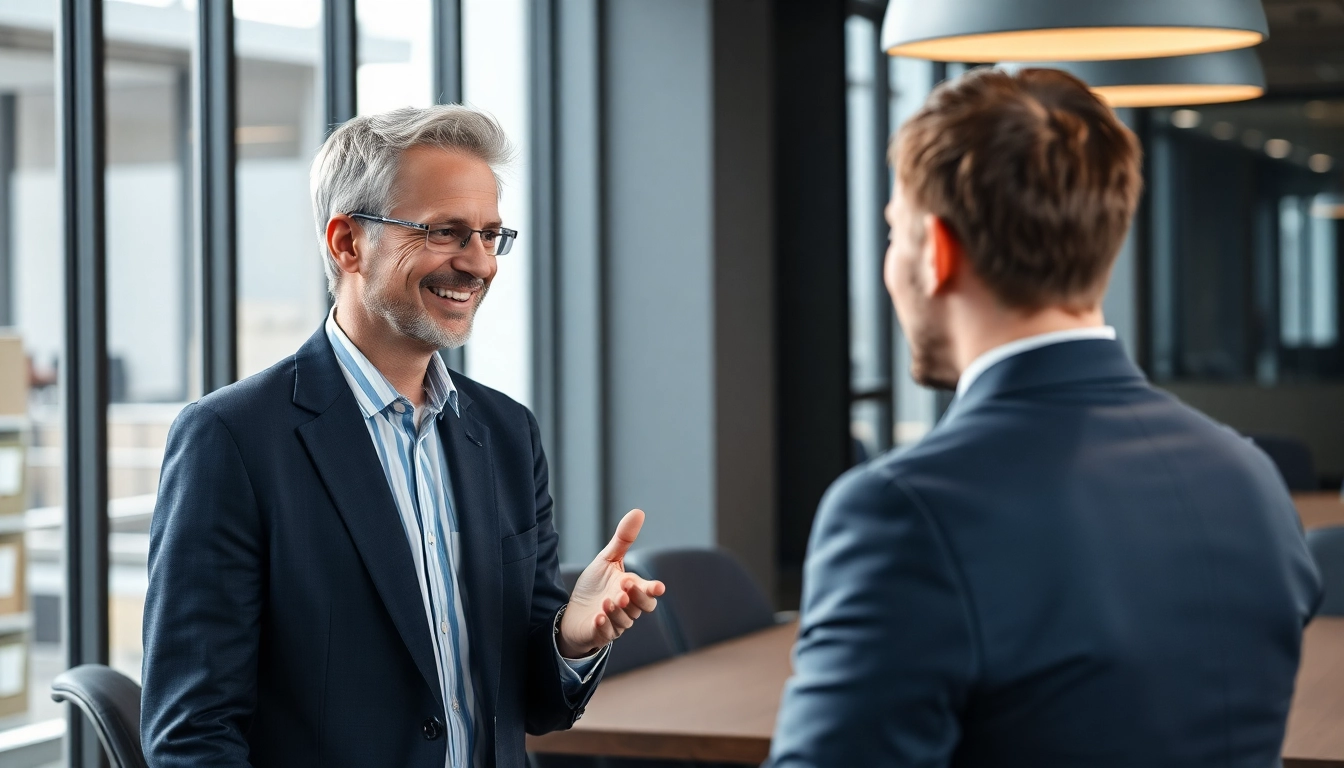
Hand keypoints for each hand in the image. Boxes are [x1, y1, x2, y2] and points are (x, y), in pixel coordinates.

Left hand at [557, 509, 665, 658]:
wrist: (575, 612)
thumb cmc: (596, 586)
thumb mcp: (608, 560)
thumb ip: (624, 539)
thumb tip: (638, 512)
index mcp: (633, 590)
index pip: (649, 592)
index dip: (653, 590)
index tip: (658, 586)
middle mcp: (629, 608)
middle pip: (643, 607)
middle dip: (636, 597)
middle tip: (625, 584)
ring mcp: (616, 623)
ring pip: (625, 620)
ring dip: (618, 610)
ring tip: (608, 600)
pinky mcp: (600, 633)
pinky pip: (606, 633)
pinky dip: (604, 626)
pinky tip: (598, 617)